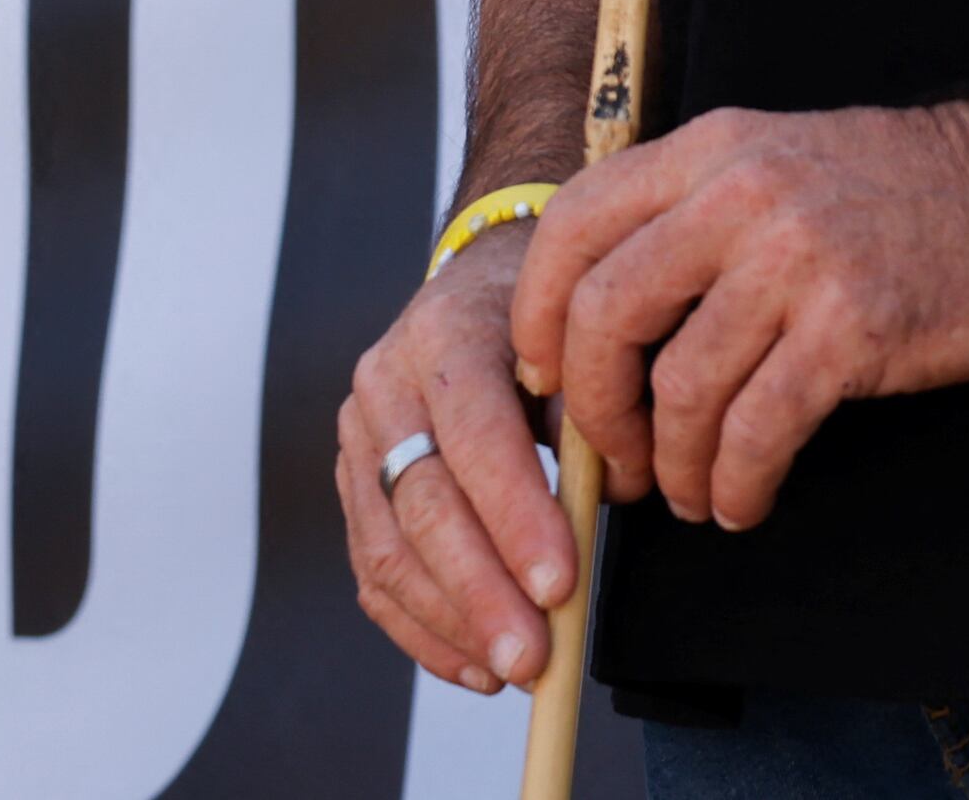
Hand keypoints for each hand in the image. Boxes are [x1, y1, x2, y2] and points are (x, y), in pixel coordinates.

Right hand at [339, 221, 578, 693]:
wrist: (479, 294)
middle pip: (420, 502)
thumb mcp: (580, 343)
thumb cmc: (544, 331)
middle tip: (535, 659)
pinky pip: (373, 573)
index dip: (515, 516)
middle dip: (480, 591)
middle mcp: (384, 383)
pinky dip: (423, 630)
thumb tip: (615, 490)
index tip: (561, 588)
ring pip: (386, 548)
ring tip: (516, 673)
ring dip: (452, 623)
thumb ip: (595, 411)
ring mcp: (358, 439)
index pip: (473, 434)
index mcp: (444, 333)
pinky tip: (476, 668)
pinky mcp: (354, 487)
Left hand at [512, 100, 968, 532]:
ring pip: (680, 383)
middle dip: (594, 407)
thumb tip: (602, 314)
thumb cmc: (903, 191)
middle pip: (604, 312)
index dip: (537, 312)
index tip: (543, 377)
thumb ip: (692, 214)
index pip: (573, 223)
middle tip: (614, 462)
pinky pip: (760, 425)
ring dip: (672, 462)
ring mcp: (796, 260)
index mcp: (709, 150)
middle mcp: (739, 195)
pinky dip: (737, 479)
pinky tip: (742, 499)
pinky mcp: (855, 327)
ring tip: (688, 494)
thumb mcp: (775, 161)